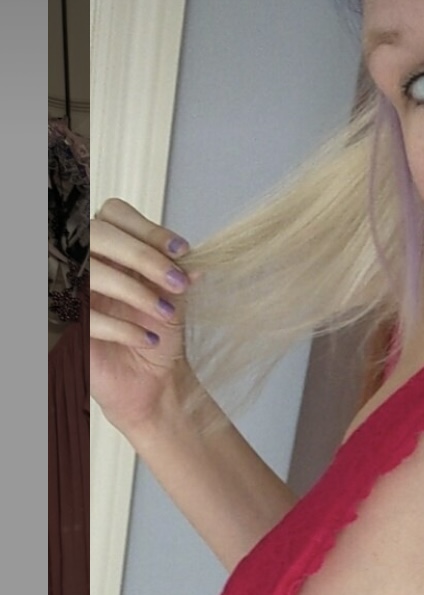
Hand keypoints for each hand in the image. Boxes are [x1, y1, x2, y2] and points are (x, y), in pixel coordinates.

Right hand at [90, 199, 200, 431]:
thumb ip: (174, 270)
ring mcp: (67, 289)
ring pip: (89, 271)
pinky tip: (147, 340)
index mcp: (109, 246)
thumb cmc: (157, 332)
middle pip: (98, 233)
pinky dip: (122, 327)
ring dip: (135, 292)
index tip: (182, 252)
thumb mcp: (171, 295)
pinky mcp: (63, 323)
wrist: (152, 380)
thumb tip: (189, 258)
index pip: (115, 214)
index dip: (148, 230)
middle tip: (177, 282)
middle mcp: (83, 261)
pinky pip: (86, 315)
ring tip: (166, 314)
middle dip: (142, 255)